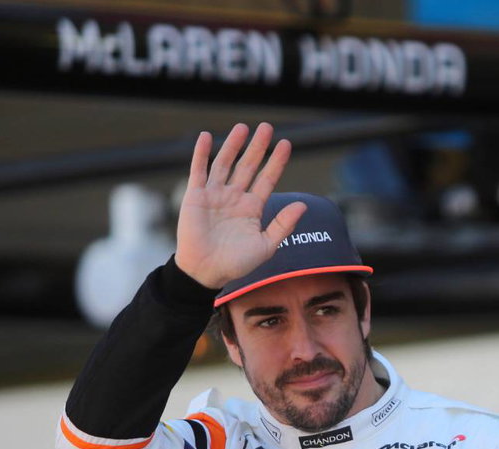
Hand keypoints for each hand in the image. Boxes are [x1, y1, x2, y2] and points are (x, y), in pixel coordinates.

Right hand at [174, 122, 305, 288]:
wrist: (206, 271)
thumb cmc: (236, 263)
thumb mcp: (266, 246)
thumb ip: (284, 225)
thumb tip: (303, 205)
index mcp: (252, 208)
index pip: (267, 179)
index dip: (276, 162)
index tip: (285, 144)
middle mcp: (234, 197)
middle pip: (248, 166)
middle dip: (257, 147)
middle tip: (267, 127)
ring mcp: (215, 194)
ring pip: (225, 163)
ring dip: (233, 145)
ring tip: (243, 127)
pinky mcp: (195, 196)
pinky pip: (199, 170)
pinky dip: (201, 153)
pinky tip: (206, 136)